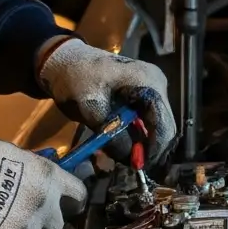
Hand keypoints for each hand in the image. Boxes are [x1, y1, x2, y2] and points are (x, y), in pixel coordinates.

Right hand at [0, 138, 87, 228]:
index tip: (67, 204)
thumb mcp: (16, 156)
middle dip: (44, 222)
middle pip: (57, 226)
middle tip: (24, 214)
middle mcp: (45, 208)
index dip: (73, 200)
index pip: (79, 195)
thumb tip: (39, 180)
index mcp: (50, 180)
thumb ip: (34, 172)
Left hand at [37, 38, 175, 163]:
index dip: (154, 149)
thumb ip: (113, 135)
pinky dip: (136, 135)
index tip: (139, 168)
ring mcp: (151, 89)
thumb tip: (130, 160)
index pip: (164, 123)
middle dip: (149, 148)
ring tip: (123, 157)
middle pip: (164, 126)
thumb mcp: (91, 108)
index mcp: (149, 83)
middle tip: (130, 166)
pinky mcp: (142, 96)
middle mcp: (157, 85)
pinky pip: (145, 121)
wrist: (64, 60)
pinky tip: (121, 144)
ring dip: (141, 143)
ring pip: (155, 126)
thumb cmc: (76, 77)